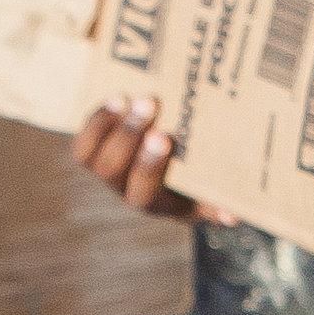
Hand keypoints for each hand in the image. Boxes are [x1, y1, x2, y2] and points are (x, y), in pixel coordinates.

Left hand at [70, 98, 228, 224]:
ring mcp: (105, 171)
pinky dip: (96, 118)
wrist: (173, 178)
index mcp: (154, 203)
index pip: (143, 192)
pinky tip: (117, 98)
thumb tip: (231, 216)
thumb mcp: (209, 197)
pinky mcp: (93, 152)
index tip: (166, 137)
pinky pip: (82, 140)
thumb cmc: (197, 186)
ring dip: (106, 125)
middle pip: (112, 169)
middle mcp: (124, 189)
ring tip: (126, 98)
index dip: (149, 165)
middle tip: (150, 103)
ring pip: (89, 156)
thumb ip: (218, 205)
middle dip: (128, 135)